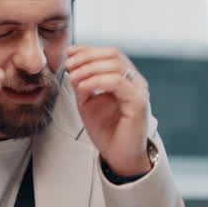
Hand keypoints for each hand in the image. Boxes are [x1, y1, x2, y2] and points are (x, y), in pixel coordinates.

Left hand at [66, 45, 150, 175]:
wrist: (119, 157)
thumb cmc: (107, 131)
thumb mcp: (88, 102)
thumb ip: (82, 84)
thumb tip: (72, 65)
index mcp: (126, 79)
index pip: (110, 54)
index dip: (88, 49)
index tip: (68, 52)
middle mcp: (136, 82)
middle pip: (113, 54)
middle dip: (87, 56)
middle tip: (69, 65)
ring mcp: (139, 90)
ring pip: (115, 65)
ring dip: (89, 68)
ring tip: (73, 77)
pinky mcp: (138, 102)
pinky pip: (117, 82)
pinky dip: (97, 81)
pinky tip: (83, 87)